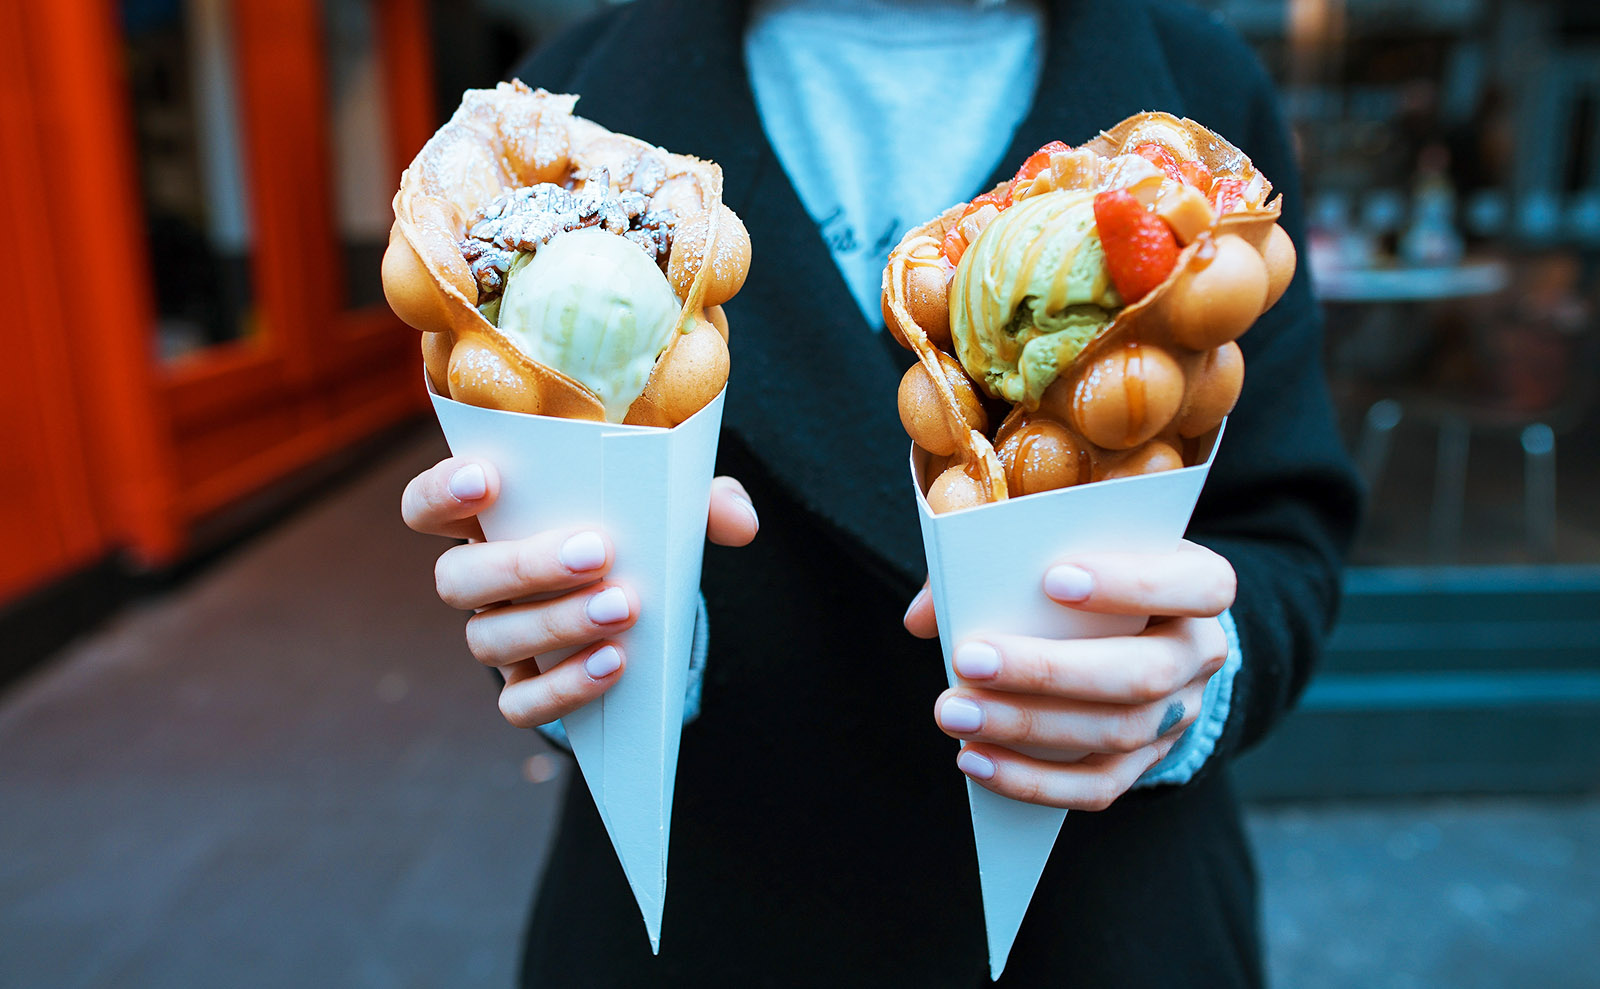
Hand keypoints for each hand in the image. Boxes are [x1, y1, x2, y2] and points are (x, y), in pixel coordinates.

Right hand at [402, 458, 758, 728]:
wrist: (649, 600)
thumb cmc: (641, 531)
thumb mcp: (673, 504)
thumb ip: (703, 500)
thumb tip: (738, 521)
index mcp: (494, 518)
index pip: (429, 504)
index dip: (441, 492)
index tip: (487, 479)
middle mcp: (479, 579)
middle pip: (456, 578)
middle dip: (522, 565)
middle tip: (595, 551)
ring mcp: (498, 637)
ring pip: (486, 639)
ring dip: (554, 624)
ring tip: (623, 608)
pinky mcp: (527, 687)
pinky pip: (521, 704)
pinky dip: (565, 687)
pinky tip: (616, 664)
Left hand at [903, 541, 1233, 809]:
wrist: (1128, 630)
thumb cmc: (1081, 575)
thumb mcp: (1056, 549)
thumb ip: (993, 562)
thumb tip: (925, 617)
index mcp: (1196, 584)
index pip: (1198, 585)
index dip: (1132, 584)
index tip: (1051, 579)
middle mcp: (1200, 653)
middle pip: (1142, 673)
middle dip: (1049, 671)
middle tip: (968, 660)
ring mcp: (1179, 714)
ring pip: (1116, 734)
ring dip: (1026, 727)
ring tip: (954, 713)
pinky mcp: (1145, 762)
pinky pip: (1097, 787)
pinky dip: (1032, 780)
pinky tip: (974, 761)